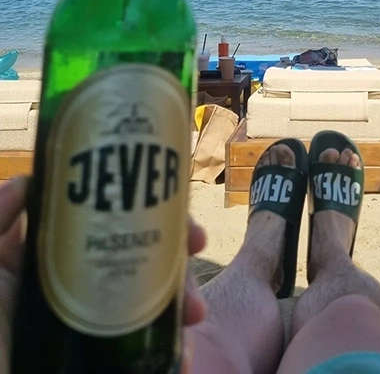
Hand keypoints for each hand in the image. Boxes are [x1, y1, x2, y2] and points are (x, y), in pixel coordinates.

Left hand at [0, 177, 206, 372]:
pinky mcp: (119, 362)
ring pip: (158, 300)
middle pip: (145, 255)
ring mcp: (104, 327)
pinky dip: (176, 350)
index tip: (175, 202)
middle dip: (179, 249)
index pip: (113, 222)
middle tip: (198, 244)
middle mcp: (89, 288)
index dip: (149, 207)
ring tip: (195, 311)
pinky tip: (185, 352)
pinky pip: (155, 353)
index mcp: (61, 262)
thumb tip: (25, 180)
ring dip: (186, 298)